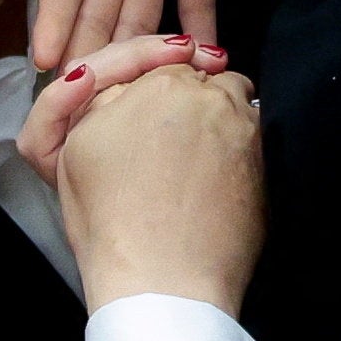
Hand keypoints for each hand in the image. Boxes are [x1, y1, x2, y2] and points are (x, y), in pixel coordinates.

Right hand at [29, 39, 259, 313]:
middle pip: (198, 73)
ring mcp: (244, 126)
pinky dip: (237, 142)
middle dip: (184, 92)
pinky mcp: (265, 161)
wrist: (164, 282)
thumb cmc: (110, 223)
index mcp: (155, 85)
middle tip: (164, 133)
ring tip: (191, 155)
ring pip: (231, 95)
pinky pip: (253, 131)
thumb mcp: (75, 148)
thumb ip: (100, 97)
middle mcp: (206, 95)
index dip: (147, 78)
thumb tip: (124, 82)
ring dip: (216, 112)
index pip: (156, 59)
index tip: (147, 101)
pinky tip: (214, 177)